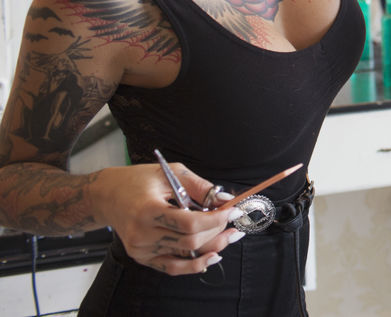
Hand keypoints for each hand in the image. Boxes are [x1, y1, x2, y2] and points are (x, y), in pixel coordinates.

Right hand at [95, 162, 245, 274]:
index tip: (233, 211)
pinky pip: (173, 267)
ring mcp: (141, 249)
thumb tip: (225, 200)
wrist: (106, 195)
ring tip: (230, 236)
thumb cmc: (138, 180)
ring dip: (213, 246)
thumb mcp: (170, 172)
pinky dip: (195, 264)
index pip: (189, 223)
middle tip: (234, 222)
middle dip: (218, 232)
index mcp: (147, 210)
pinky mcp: (142, 257)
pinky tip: (212, 256)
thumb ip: (199, 186)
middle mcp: (141, 234)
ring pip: (186, 255)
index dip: (216, 219)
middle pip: (190, 241)